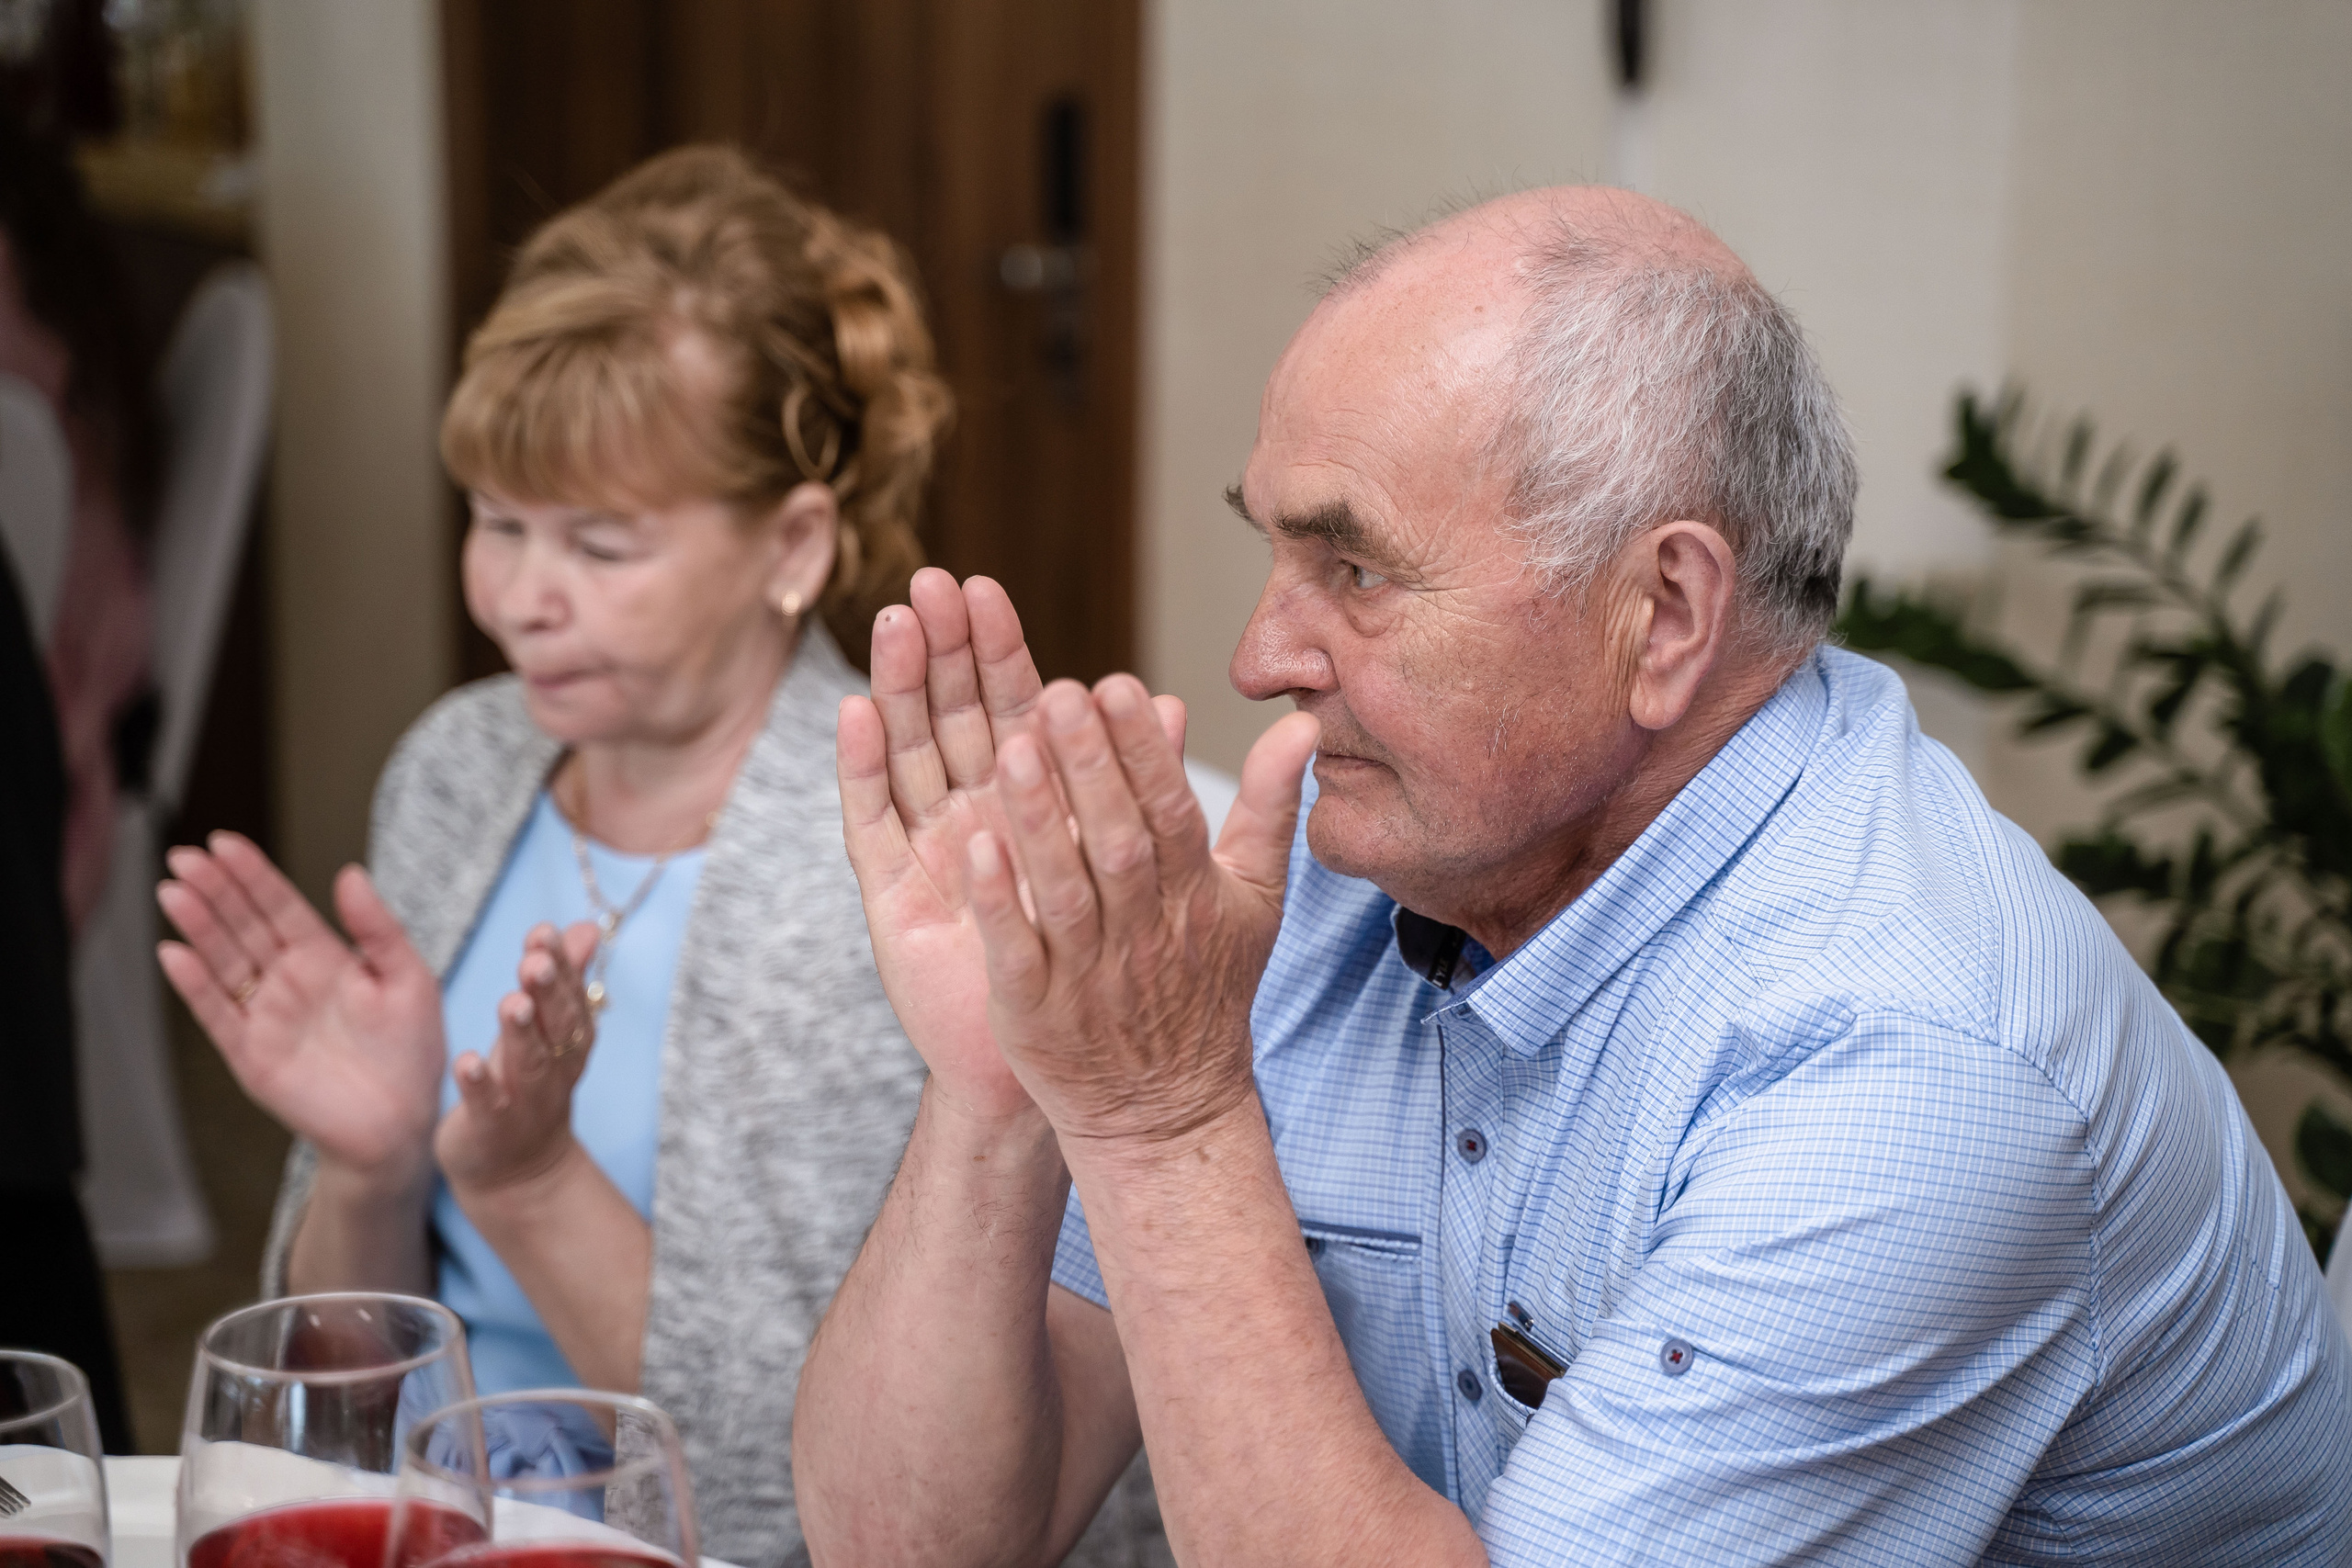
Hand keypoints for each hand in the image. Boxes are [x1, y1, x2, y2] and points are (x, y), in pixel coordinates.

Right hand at [157, 834, 443, 1190]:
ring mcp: (267, 1016)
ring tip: (174, 892)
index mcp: (326, 958)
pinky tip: (174, 953)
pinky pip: (217, 1014)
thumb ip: (378, 928)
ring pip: (224, 962)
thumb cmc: (411, 1051)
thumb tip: (349, 872)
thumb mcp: (408, 979)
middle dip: (215, 891)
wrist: (401, 1125)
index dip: (253, 875)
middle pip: (244, 926)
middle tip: (185, 857)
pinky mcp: (252, 1055)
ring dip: (198, 928)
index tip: (223, 842)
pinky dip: (195, 986)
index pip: (281, 907)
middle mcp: (290, 981)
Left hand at [436, 922, 600, 1197]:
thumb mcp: (548, 1033)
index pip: (569, 997)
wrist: (521, 1175)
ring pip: (529, 1064)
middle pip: (557, 1027)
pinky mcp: (491, 1129)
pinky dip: (479, 1086)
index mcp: (568, 1041)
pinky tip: (465, 1062)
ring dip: (521, 1033)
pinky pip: (488, 1107)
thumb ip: (563, 980)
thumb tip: (584, 928)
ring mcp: (525, 1101)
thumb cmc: (529, 1089)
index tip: (544, 932)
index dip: (561, 966)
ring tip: (510, 1001)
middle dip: (548, 992)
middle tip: (534, 960)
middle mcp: (554, 1069)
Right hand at [838, 570, 1186, 1123]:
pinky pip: (874, 822)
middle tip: (931, 582)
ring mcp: (928, 847)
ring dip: (899, 686)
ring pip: (908, 750)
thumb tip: (1171, 701)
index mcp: (1029, 795)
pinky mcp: (894, 893)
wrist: (1081, 1058)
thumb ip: (1150, 782)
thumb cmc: (1106, 956)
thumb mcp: (1138, 863)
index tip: (986, 588)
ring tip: (897, 624)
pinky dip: (864, 768)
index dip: (995, 649)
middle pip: (948, 713)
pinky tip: (855, 714)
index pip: (1007, 704)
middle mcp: (971, 810)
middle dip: (940, 648)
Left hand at [965, 676, 1317, 1143]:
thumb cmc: (1206, 991)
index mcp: (1192, 894)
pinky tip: (974, 848)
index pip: (1171, 810)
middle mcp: (1142, 928)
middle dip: (1090, 767)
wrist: (1165, 1112)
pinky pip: (1018, 952)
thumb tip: (1301, 724)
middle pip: (1118, 840)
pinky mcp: (1036, 1010)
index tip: (1118, 685)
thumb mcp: (1254, 901)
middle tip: (1057, 693)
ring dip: (1039, 821)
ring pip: (1065, 888)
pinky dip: (1000, 904)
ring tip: (1009, 749)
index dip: (1145, 751)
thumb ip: (1269, 807)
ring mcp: (1087, 972)